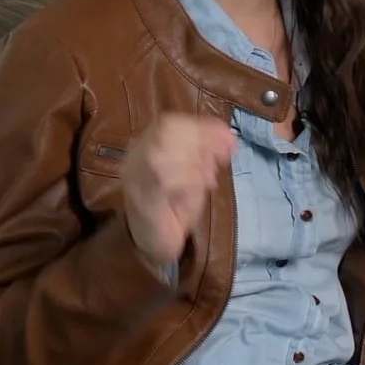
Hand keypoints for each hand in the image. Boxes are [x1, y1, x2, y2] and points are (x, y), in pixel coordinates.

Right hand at [122, 113, 237, 271]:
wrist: (154, 241)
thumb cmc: (174, 204)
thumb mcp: (195, 174)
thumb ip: (208, 154)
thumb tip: (230, 138)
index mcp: (146, 145)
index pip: (169, 123)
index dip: (201, 127)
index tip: (228, 136)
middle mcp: (134, 158)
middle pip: (163, 135)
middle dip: (200, 142)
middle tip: (220, 159)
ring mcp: (133, 179)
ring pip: (160, 157)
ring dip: (194, 163)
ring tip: (209, 179)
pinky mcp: (140, 200)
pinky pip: (160, 183)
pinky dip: (187, 181)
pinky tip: (201, 187)